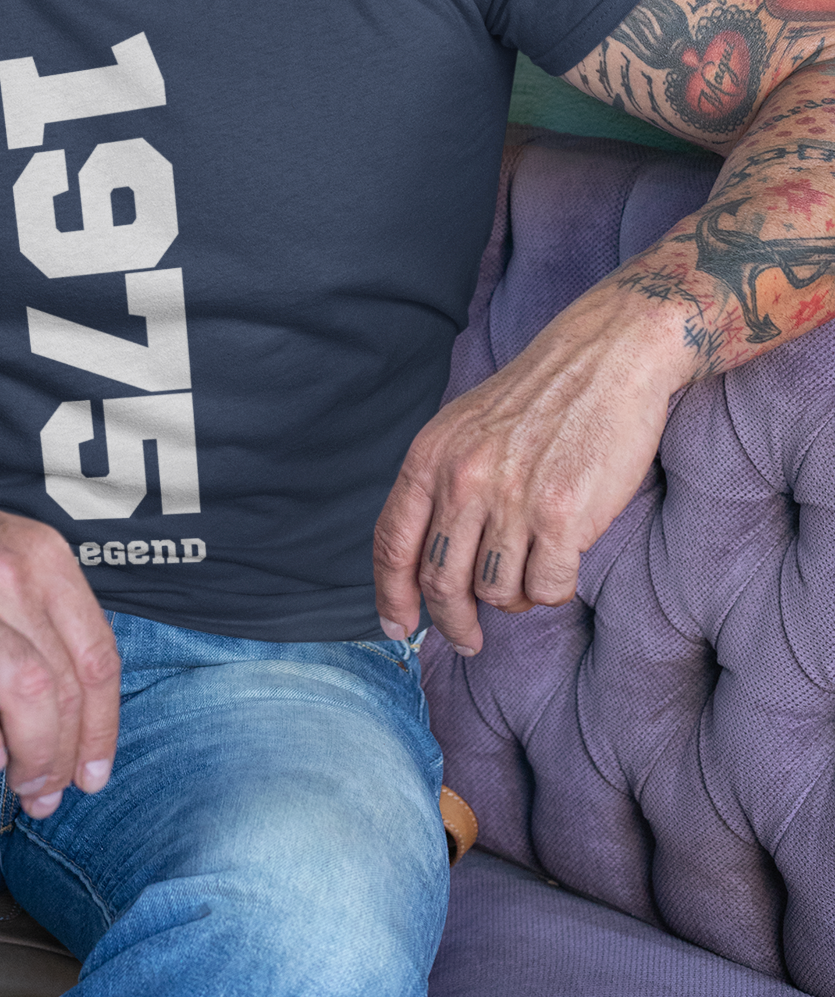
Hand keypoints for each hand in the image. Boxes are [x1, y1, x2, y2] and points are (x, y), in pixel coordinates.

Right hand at [0, 446, 119, 817]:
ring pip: (28, 689)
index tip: (92, 772)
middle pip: (67, 683)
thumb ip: (35, 615)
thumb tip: (69, 708)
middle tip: (47, 793)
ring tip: (21, 785)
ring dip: (33, 753)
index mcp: (42, 556)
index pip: (97, 656)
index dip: (103, 726)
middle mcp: (11, 571)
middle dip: (66, 754)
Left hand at [373, 279, 684, 653]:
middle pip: (440, 583)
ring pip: (496, 593)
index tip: (396, 625)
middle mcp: (464, 480)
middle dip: (452, 622)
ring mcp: (512, 500)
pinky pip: (546, 589)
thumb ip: (441, 486)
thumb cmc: (540, 398)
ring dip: (514, 595)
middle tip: (468, 638)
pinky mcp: (563, 516)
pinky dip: (554, 588)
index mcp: (431, 457)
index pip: (393, 543)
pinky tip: (564, 560)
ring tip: (533, 565)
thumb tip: (425, 562)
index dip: (390, 595)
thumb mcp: (465, 429)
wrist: (607, 357)